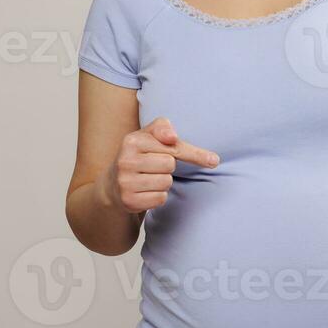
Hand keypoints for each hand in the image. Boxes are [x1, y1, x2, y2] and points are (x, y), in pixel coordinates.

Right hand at [104, 116, 220, 213]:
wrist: (113, 185)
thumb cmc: (139, 155)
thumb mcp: (147, 135)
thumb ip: (163, 127)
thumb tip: (173, 137)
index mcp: (132, 140)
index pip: (173, 146)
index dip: (194, 154)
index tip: (214, 161)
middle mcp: (126, 160)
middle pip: (170, 165)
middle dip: (168, 167)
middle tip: (155, 167)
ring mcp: (125, 182)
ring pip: (166, 183)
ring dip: (163, 182)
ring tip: (149, 178)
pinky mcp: (128, 201)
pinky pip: (160, 198)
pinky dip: (158, 196)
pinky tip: (145, 191)